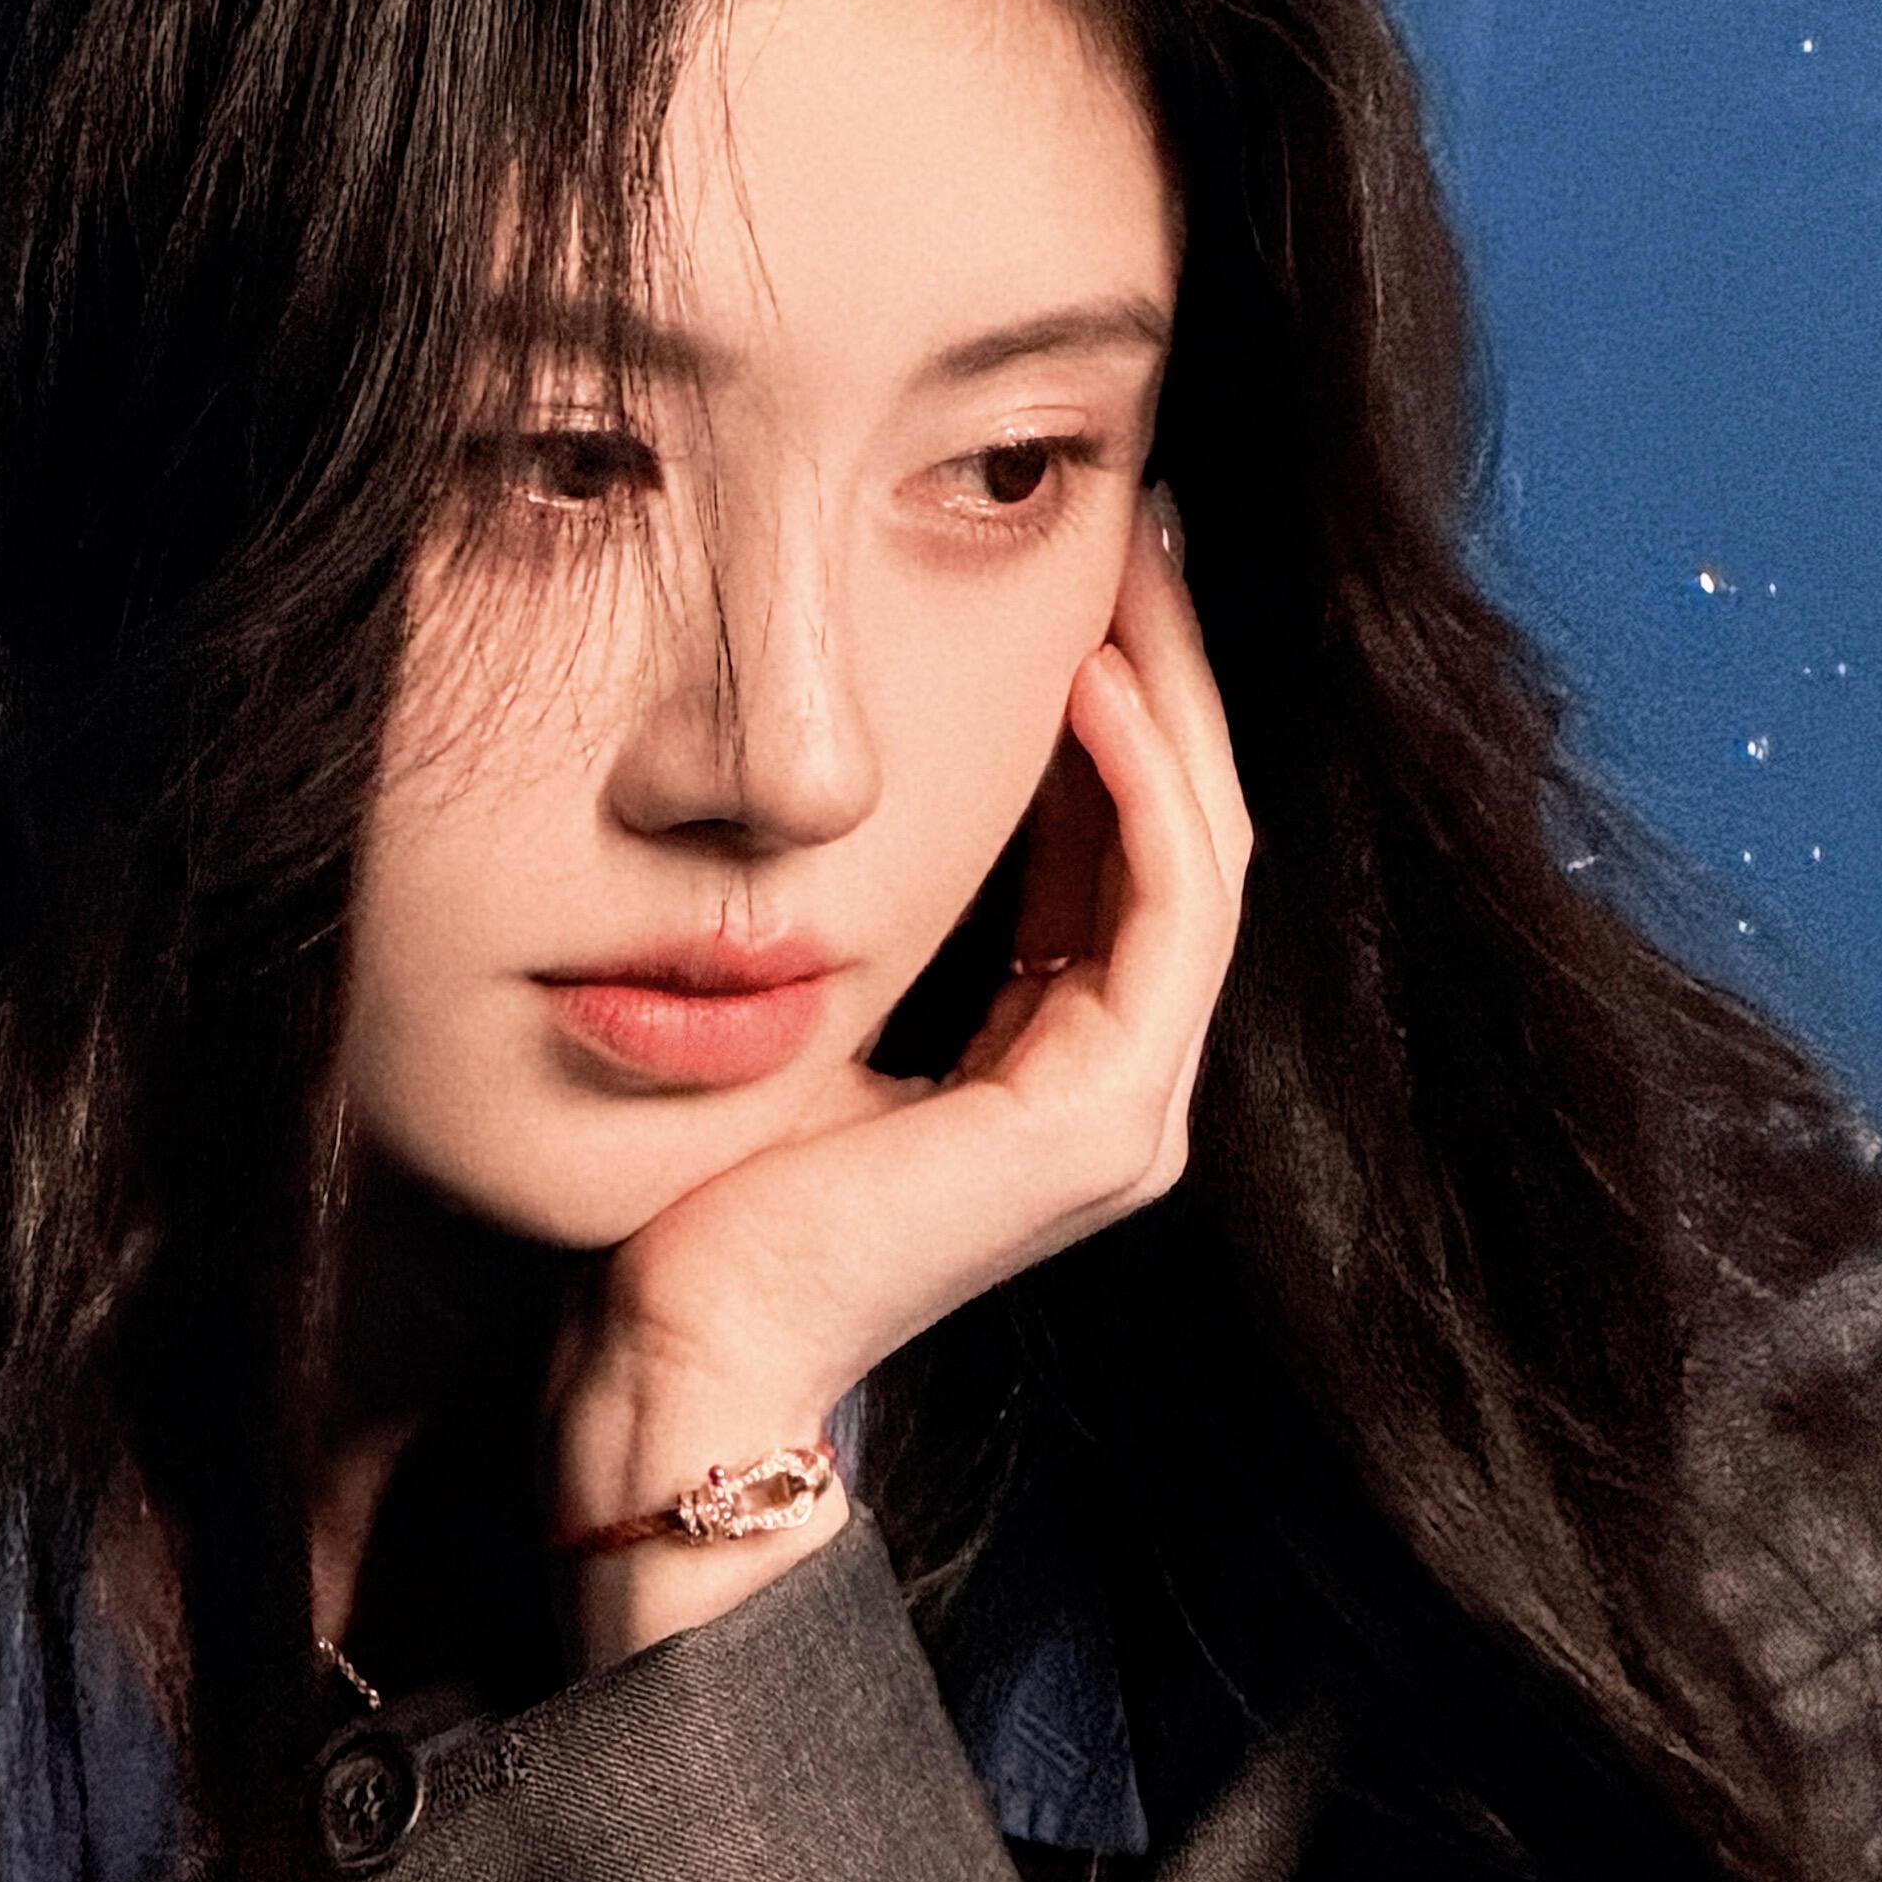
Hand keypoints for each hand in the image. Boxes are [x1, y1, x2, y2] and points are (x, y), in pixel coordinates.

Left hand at [557, 493, 1250, 1660]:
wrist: (682, 1353)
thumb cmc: (698, 1199)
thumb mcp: (800, 1009)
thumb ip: (862, 916)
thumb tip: (851, 766)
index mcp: (1049, 1068)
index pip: (1120, 849)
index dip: (1114, 708)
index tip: (1081, 579)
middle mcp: (1116, 1093)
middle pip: (1184, 832)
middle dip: (1168, 672)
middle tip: (1141, 528)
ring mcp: (1126, 1114)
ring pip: (1199, 852)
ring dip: (1173, 699)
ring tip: (1134, 568)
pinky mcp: (1102, 1122)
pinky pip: (1163, 907)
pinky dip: (1138, 783)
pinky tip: (1093, 681)